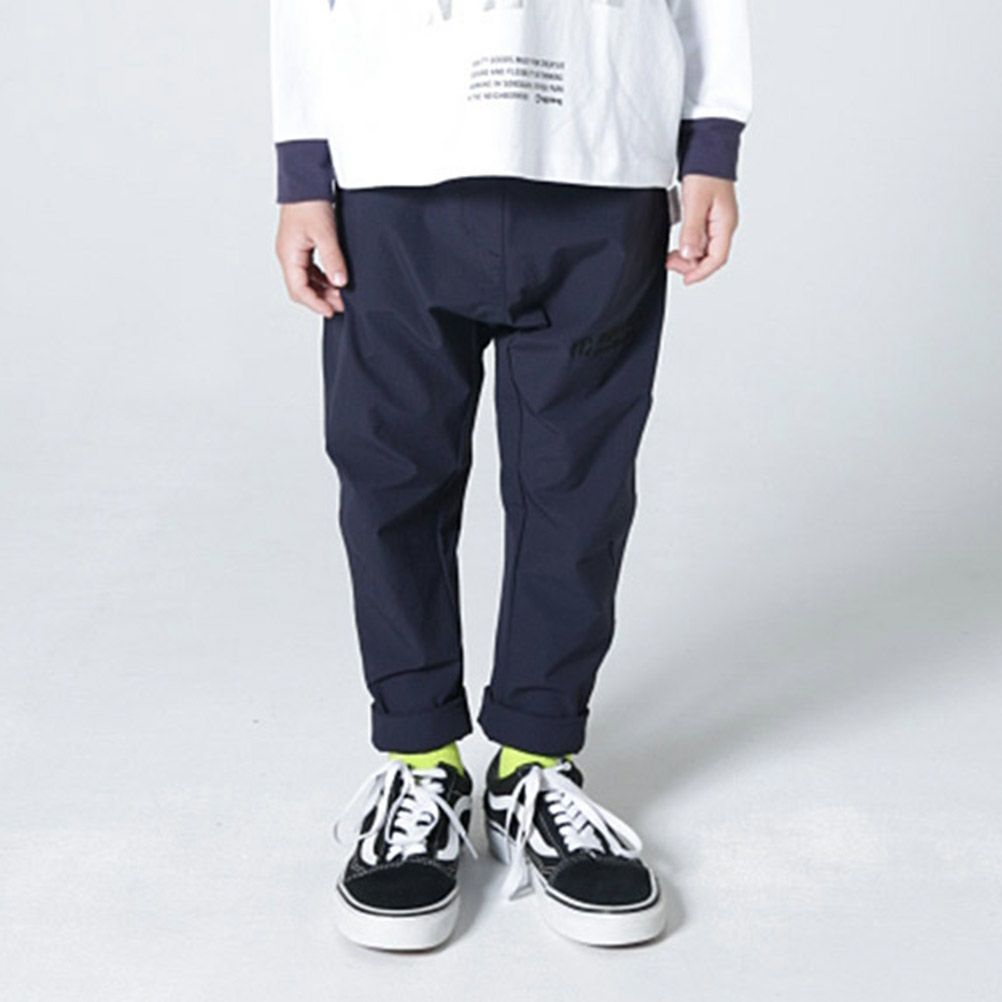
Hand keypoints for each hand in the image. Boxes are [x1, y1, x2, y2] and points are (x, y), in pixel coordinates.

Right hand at [275, 200, 347, 316]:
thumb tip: (339, 283)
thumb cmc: (309, 202)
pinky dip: (322, 278)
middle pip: (301, 288)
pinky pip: (310, 270)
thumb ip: (333, 259)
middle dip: (320, 299)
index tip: (332, 311)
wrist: (305, 180)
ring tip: (342, 293)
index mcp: (288, 255)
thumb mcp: (325, 232)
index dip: (315, 303)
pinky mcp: (300, 246)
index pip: (299, 290)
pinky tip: (335, 279)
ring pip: (306, 280)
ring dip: (322, 289)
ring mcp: (293, 251)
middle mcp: (288, 255)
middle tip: (341, 305)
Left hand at [665, 176, 738, 285]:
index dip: (701, 272)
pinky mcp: (709, 216)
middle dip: (691, 265)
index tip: (685, 279)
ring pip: (705, 249)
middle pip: (711, 257)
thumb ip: (692, 230)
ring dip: (689, 256)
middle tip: (671, 263)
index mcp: (725, 223)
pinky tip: (678, 244)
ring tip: (671, 256)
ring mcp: (717, 221)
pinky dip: (689, 245)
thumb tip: (689, 254)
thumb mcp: (695, 202)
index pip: (717, 258)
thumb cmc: (706, 169)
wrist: (708, 148)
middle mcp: (724, 225)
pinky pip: (701, 238)